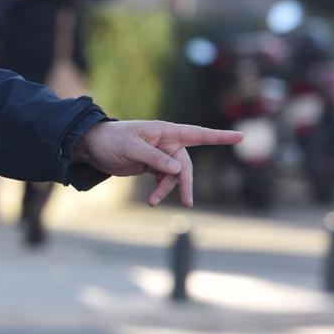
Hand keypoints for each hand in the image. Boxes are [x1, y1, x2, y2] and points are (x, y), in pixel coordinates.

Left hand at [72, 121, 242, 207]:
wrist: (93, 147)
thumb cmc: (112, 140)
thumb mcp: (132, 148)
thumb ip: (155, 159)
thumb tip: (177, 170)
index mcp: (166, 132)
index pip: (198, 134)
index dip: (219, 137)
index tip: (240, 136)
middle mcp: (167, 143)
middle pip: (186, 165)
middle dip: (185, 183)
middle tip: (188, 202)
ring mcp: (160, 156)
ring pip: (175, 176)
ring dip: (168, 189)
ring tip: (154, 201)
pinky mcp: (152, 166)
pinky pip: (164, 181)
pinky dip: (160, 190)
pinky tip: (152, 200)